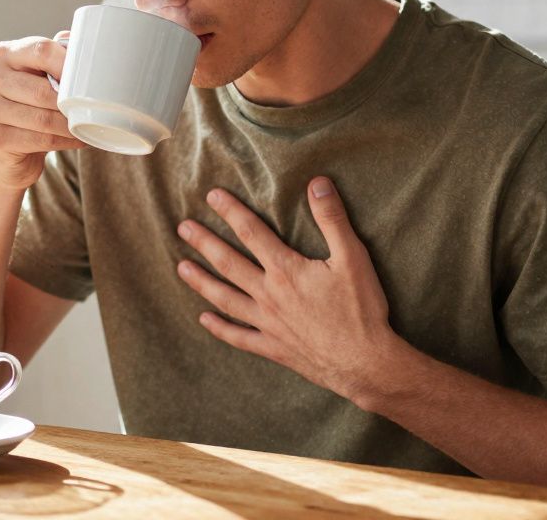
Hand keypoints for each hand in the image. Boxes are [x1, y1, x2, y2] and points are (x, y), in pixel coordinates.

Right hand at [0, 32, 85, 189]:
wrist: (1, 151)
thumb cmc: (25, 105)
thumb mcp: (36, 76)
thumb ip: (54, 56)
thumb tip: (81, 43)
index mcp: (2, 54)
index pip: (41, 50)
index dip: (69, 64)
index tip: (89, 76)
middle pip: (43, 89)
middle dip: (72, 102)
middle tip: (94, 108)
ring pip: (44, 118)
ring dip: (71, 124)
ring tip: (89, 124)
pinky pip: (41, 139)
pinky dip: (65, 141)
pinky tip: (77, 139)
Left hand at [175, 177, 402, 403]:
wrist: (365, 363)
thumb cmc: (361, 309)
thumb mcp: (353, 257)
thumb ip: (332, 219)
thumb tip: (317, 183)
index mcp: (285, 270)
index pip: (251, 232)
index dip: (231, 211)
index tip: (211, 196)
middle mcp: (269, 294)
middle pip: (229, 263)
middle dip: (205, 243)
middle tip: (183, 228)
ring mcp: (267, 323)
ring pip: (225, 298)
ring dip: (202, 282)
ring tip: (181, 268)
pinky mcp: (273, 347)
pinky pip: (238, 337)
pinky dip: (220, 328)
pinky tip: (204, 319)